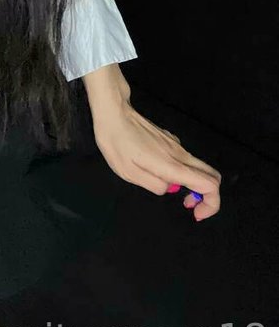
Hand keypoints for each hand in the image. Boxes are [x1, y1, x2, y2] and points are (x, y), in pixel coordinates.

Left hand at [92, 101, 221, 220]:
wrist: (113, 113)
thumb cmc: (117, 143)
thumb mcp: (129, 173)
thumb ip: (154, 185)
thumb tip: (169, 188)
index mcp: (172, 165)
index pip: (210, 185)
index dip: (211, 204)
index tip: (195, 213)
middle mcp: (180, 154)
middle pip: (213, 176)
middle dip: (208, 197)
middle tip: (187, 204)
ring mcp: (176, 145)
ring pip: (200, 168)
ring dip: (194, 185)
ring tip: (170, 189)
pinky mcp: (170, 140)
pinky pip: (185, 160)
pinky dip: (183, 172)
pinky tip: (159, 171)